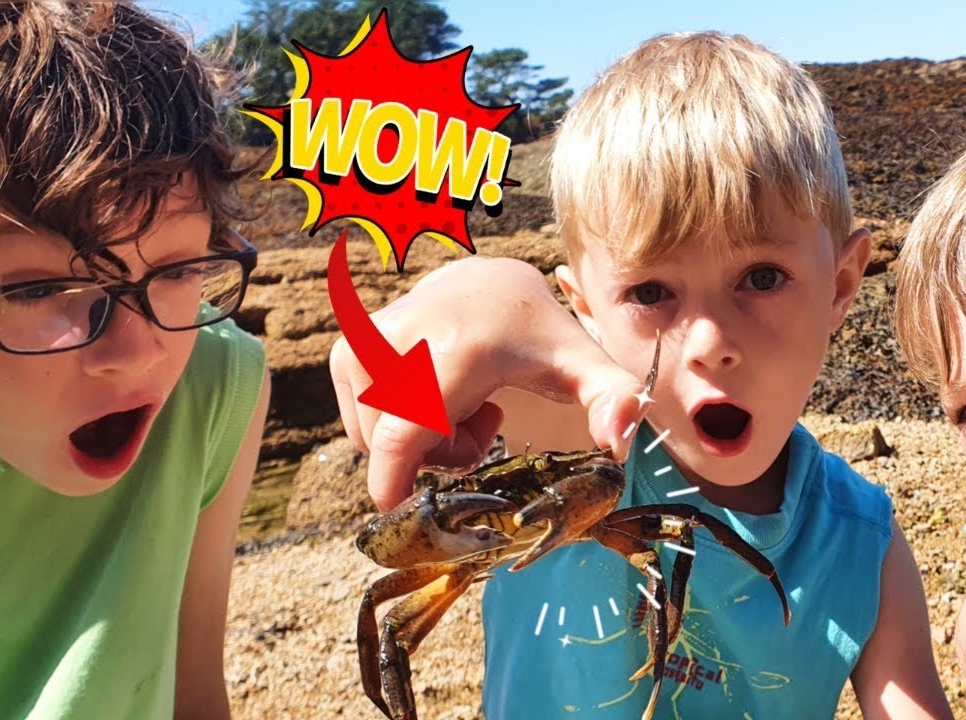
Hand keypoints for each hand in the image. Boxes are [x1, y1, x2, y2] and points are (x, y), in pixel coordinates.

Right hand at [330, 257, 647, 510]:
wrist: (485, 284)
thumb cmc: (537, 335)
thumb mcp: (581, 364)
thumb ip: (613, 398)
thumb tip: (620, 442)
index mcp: (452, 351)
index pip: (402, 434)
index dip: (393, 482)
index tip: (399, 511)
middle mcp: (397, 341)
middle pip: (397, 448)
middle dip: (440, 456)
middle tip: (485, 425)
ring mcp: (363, 345)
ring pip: (376, 438)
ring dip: (419, 441)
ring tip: (463, 404)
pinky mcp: (345, 352)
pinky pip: (363, 424)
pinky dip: (396, 425)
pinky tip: (434, 394)